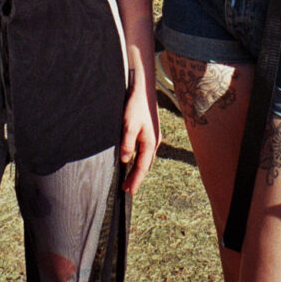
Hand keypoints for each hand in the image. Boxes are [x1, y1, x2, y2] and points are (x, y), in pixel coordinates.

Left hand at [120, 78, 160, 194]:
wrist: (143, 88)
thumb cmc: (136, 106)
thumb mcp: (129, 125)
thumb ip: (127, 144)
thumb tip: (126, 160)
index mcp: (150, 143)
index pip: (143, 167)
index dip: (136, 180)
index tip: (129, 192)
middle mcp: (154, 141)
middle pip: (145, 164)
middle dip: (137, 177)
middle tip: (126, 189)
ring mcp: (153, 135)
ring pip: (145, 157)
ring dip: (138, 168)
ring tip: (128, 178)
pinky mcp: (149, 130)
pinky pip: (145, 150)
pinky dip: (139, 158)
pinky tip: (133, 158)